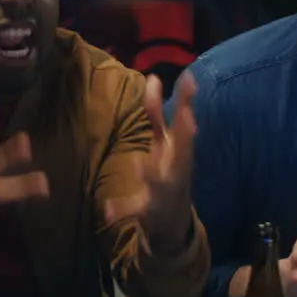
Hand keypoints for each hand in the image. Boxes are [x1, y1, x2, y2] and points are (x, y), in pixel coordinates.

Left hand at [103, 73, 197, 251]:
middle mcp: (178, 168)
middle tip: (189, 118)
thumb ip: (157, 112)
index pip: (183, 122)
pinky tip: (106, 209)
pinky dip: (120, 210)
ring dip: (151, 174)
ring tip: (141, 164)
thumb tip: (152, 77)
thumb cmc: (169, 169)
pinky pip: (134, 210)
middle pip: (183, 150)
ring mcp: (166, 191)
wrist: (173, 220)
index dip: (186, 101)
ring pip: (159, 181)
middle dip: (185, 134)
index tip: (190, 79)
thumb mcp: (164, 141)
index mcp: (179, 150)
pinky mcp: (151, 211)